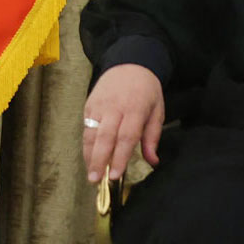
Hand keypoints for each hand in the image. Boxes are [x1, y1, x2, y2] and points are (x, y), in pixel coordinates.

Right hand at [83, 63, 164, 184]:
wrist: (129, 64)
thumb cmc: (146, 90)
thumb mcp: (157, 110)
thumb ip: (153, 137)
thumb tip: (153, 162)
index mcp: (135, 109)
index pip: (126, 137)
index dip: (120, 157)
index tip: (115, 175)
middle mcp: (115, 107)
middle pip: (105, 137)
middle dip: (100, 160)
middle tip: (96, 180)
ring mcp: (99, 106)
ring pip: (92, 134)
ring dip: (90, 156)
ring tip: (90, 175)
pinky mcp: (89, 105)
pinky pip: (86, 128)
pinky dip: (86, 145)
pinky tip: (89, 159)